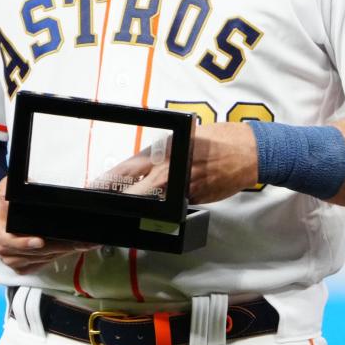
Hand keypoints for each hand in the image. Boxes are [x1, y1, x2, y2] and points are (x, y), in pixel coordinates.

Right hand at [0, 178, 97, 270]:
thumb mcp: (2, 191)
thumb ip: (12, 185)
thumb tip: (28, 177)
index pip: (8, 241)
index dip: (24, 243)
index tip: (39, 241)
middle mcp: (2, 248)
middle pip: (32, 253)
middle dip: (58, 248)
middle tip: (80, 242)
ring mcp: (11, 258)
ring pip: (39, 260)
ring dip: (61, 253)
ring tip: (82, 244)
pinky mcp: (20, 265)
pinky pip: (39, 265)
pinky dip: (55, 258)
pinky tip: (69, 250)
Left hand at [98, 122, 258, 206]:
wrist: (250, 152)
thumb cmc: (219, 140)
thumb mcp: (186, 136)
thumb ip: (162, 152)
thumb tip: (140, 166)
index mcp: (164, 151)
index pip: (126, 169)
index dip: (107, 181)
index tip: (94, 188)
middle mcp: (170, 170)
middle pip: (133, 191)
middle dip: (117, 199)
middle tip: (102, 204)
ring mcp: (182, 187)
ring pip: (152, 201)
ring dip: (138, 205)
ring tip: (126, 208)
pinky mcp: (194, 198)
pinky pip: (174, 204)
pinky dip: (165, 205)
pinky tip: (162, 204)